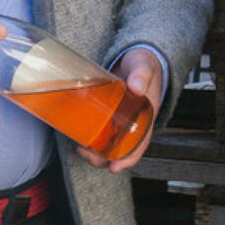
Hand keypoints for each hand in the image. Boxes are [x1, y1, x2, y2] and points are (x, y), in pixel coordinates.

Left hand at [75, 46, 164, 173]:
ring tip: (80, 148)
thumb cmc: (143, 64)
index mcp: (146, 118)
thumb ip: (142, 75)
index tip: (114, 167)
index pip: (140, 144)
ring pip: (108, 145)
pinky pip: (100, 133)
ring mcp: (119, 121)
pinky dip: (90, 139)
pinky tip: (78, 138)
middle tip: (87, 153)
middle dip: (103, 158)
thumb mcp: (144, 67)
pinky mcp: (107, 115)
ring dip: (95, 152)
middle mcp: (133, 124)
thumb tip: (136, 87)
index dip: (129, 159)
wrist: (136, 57)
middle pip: (120, 150)